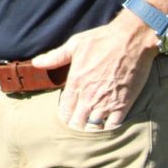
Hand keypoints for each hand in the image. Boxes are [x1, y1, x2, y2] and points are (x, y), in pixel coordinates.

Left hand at [31, 13, 158, 130]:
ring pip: (94, 127)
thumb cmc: (102, 40)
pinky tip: (106, 124)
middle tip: (77, 123)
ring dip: (91, 127)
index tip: (66, 116)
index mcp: (76, 83)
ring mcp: (107, 102)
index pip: (65, 110)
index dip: (64, 116)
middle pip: (78, 122)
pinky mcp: (124, 103)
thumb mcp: (74, 45)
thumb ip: (55, 57)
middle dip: (75, 124)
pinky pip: (114, 125)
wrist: (132, 40)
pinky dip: (109, 127)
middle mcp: (89, 96)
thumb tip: (36, 63)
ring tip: (90, 125)